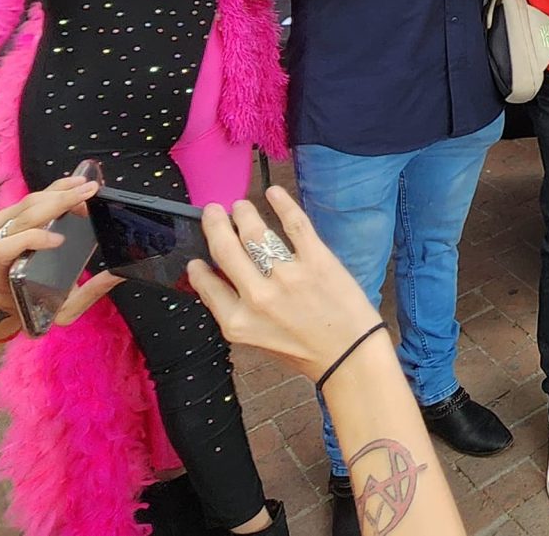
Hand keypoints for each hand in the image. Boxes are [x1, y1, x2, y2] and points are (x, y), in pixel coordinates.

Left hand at [0, 175, 120, 328]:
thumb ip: (89, 293)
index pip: (4, 250)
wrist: (6, 297)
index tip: (60, 240)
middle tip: (88, 194)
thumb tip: (117, 274)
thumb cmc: (33, 302)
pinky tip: (71, 185)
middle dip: (57, 203)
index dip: (30, 240)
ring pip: (25, 204)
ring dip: (56, 192)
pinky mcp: (4, 217)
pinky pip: (26, 199)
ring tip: (84, 186)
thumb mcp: (61, 309)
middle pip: (21, 218)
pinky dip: (50, 190)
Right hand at [186, 187, 385, 377]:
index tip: (198, 258)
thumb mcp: (257, 341)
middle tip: (213, 211)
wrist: (350, 355)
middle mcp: (257, 297)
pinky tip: (273, 192)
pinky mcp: (316, 260)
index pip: (207, 284)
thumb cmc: (305, 351)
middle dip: (215, 225)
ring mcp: (287, 276)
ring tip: (241, 206)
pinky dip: (282, 203)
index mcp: (238, 322)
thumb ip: (237, 312)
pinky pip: (295, 224)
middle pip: (225, 249)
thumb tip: (219, 280)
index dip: (199, 268)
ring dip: (244, 214)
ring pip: (255, 233)